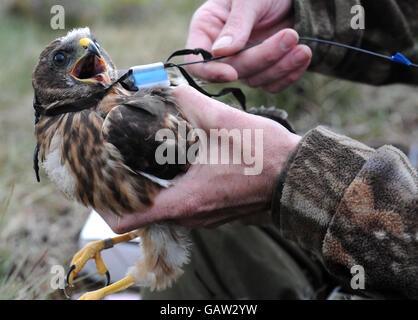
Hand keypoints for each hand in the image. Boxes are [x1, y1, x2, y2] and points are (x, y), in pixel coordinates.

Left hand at [99, 85, 300, 232]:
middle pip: (146, 212)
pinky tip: (179, 165)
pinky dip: (175, 190)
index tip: (103, 183)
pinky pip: (187, 206)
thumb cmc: (264, 155)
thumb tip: (167, 87)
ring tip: (147, 160)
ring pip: (167, 209)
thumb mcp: (224, 123)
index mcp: (186, 200)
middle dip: (131, 189)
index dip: (109, 205)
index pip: (130, 220)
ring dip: (155, 189)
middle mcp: (194, 216)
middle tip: (123, 160)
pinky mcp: (218, 212)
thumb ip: (190, 103)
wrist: (298, 174)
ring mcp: (207, 218)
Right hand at [185, 0, 311, 92]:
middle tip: (289, 36)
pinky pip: (272, 85)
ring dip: (280, 66)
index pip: (197, 62)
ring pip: (255, 80)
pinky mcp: (264, 70)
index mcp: (207, 29)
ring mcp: (243, 62)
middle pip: (233, 71)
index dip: (211, 72)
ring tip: (302, 46)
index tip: (231, 73)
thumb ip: (236, 24)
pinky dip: (289, 74)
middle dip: (262, 58)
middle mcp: (222, 51)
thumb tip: (219, 52)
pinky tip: (303, 55)